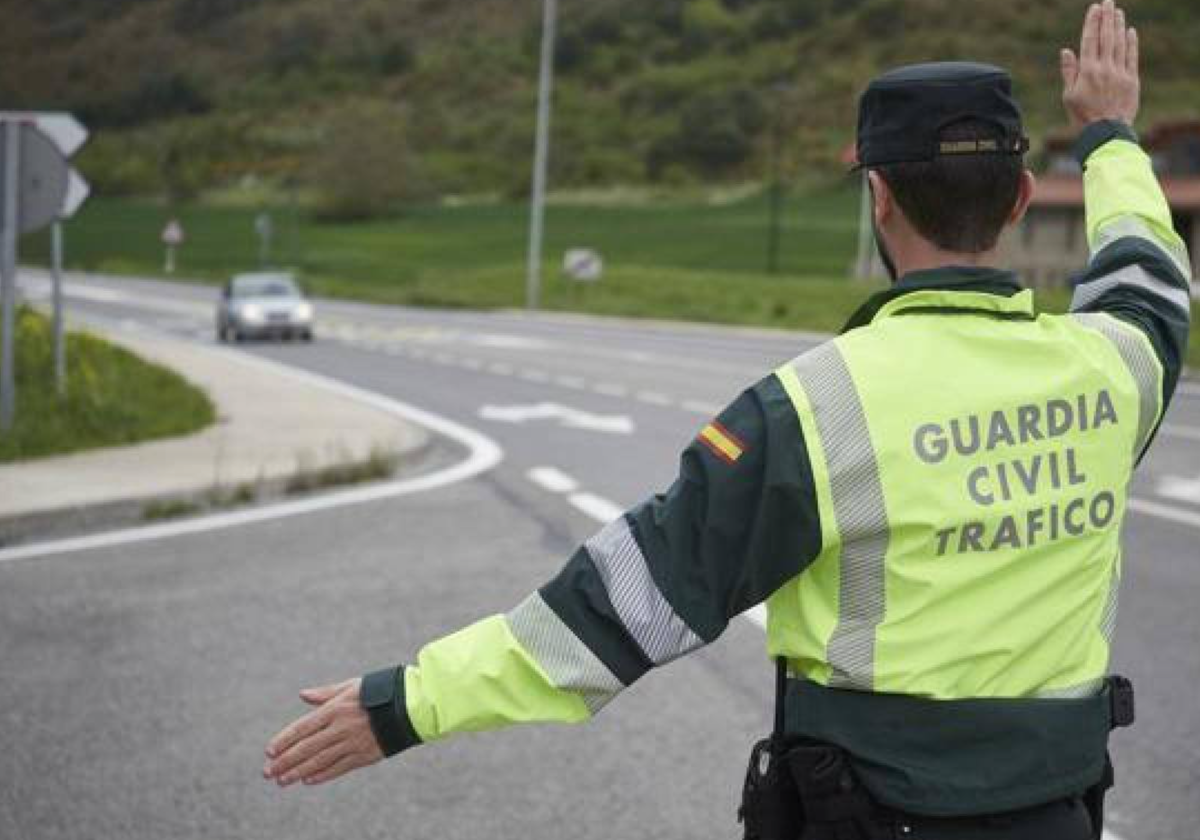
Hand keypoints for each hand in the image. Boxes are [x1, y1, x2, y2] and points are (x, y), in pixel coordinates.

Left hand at [263, 678, 383, 787]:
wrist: (410, 705)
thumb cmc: (380, 692)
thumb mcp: (351, 687)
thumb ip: (325, 694)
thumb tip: (302, 695)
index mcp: (335, 709)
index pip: (302, 728)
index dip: (284, 740)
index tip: (269, 752)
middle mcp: (341, 727)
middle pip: (306, 748)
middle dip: (285, 761)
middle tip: (268, 773)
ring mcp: (352, 743)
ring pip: (319, 761)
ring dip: (298, 772)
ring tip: (282, 781)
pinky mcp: (365, 755)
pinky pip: (339, 768)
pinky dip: (322, 775)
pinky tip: (308, 780)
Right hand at [1061, 0, 1139, 130]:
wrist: (1105, 132)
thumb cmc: (1082, 116)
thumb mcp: (1069, 96)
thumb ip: (1069, 72)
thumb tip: (1066, 51)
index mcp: (1087, 71)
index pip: (1090, 40)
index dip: (1092, 23)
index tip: (1094, 8)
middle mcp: (1104, 68)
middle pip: (1107, 37)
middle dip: (1107, 18)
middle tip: (1108, 2)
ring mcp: (1120, 73)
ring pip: (1120, 44)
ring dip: (1118, 26)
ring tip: (1118, 12)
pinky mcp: (1132, 80)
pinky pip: (1132, 57)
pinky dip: (1131, 43)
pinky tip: (1130, 31)